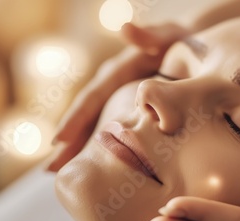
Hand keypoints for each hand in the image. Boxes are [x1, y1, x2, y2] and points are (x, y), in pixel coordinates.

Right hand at [46, 23, 189, 171]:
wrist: (190, 46)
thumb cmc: (179, 41)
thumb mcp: (166, 36)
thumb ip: (148, 36)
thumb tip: (124, 29)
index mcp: (117, 73)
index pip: (91, 98)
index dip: (75, 119)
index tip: (58, 140)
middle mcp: (111, 87)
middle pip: (85, 117)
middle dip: (68, 143)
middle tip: (49, 168)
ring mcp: (118, 100)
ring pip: (94, 127)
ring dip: (77, 150)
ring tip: (59, 173)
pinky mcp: (128, 109)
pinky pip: (110, 131)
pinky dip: (98, 148)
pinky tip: (92, 167)